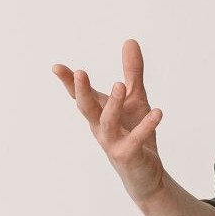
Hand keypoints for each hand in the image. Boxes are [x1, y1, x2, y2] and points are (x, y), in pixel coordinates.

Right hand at [52, 39, 166, 203]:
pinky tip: (158, 112)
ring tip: (119, 85)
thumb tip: (130, 40)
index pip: (81, 95)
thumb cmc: (135, 134)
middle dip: (81, 91)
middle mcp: (100, 127)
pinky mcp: (128, 155)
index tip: (57, 67)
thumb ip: (132, 71)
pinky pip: (136, 139)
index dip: (68, 82)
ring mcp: (112, 142)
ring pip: (107, 122)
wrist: (146, 174)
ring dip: (112, 104)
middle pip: (86, 108)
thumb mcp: (135, 98)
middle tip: (79, 73)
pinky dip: (146, 126)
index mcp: (99, 113)